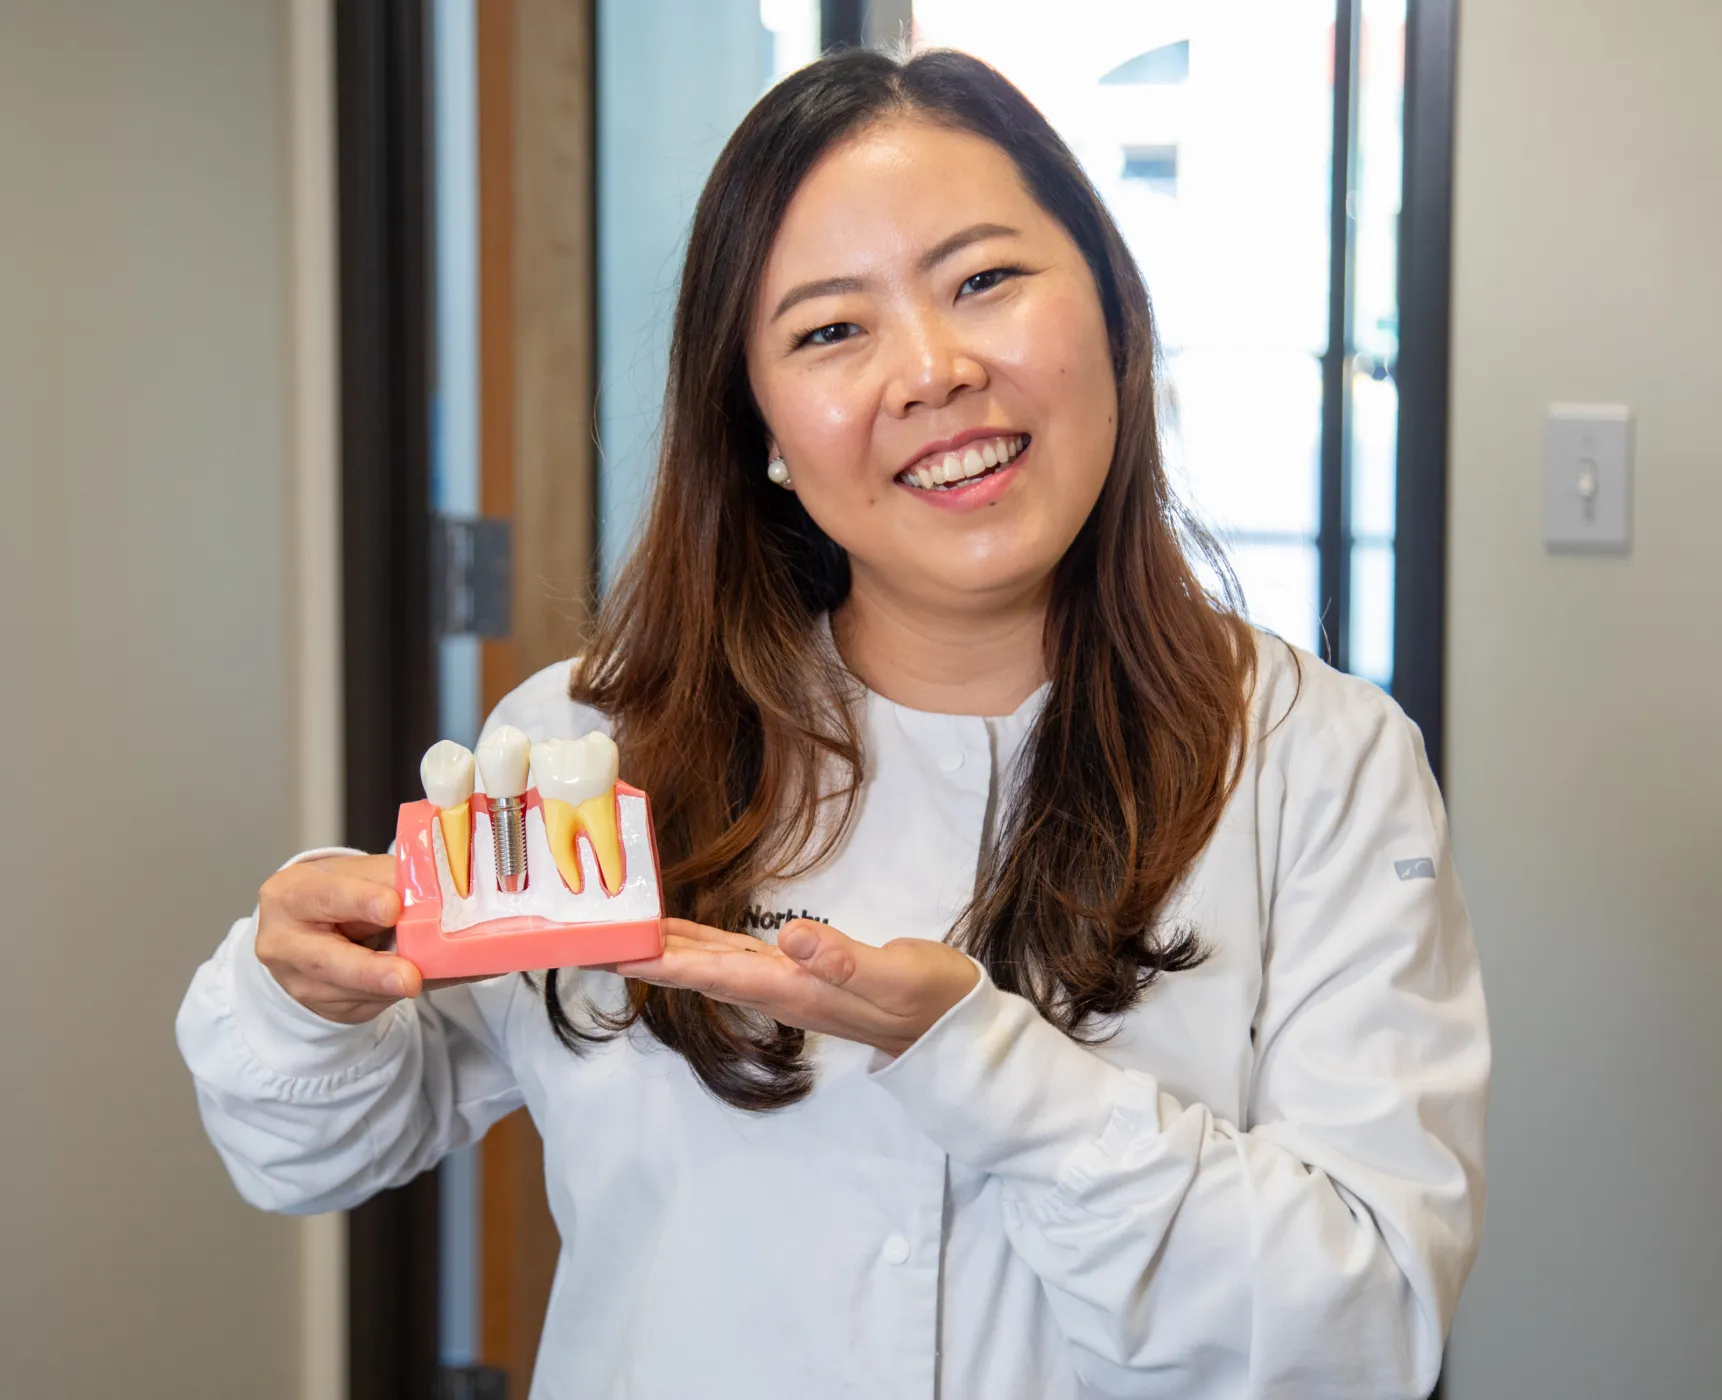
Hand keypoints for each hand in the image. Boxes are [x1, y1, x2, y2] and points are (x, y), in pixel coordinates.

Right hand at [254, 854, 419, 1023]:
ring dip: (393, 988)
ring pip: (351, 992)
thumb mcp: (361, 875)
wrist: (313, 926)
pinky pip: (368, 1005)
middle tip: (411, 978)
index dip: (360, 901)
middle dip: (373, 971)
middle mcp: (284, 943)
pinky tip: (421, 982)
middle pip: (328, 961)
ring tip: (429, 978)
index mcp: (290, 895)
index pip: (326, 896)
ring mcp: (299, 983)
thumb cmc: (343, 892)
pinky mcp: (325, 1008)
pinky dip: (398, 995)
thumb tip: (441, 897)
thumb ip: (393, 882)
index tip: (393, 908)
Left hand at [614, 917, 980, 1056]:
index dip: (659, 959)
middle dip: (641, 955)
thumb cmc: (932, 1000)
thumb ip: (847, 961)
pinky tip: (681, 933)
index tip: (610, 948)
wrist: (954, 1028)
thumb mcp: (900, 976)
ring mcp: (786, 982)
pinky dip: (698, 942)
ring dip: (662, 947)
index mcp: (794, 988)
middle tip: (585, 936)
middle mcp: (779, 988)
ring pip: (708, 962)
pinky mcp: (798, 971)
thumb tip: (790, 936)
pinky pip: (733, 955)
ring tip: (618, 928)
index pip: (712, 971)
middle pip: (694, 970)